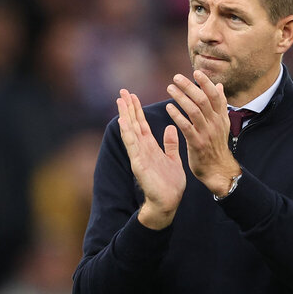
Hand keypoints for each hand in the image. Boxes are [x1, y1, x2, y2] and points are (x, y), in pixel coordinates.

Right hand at [117, 89, 185, 228]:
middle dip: (128, 108)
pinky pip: (133, 147)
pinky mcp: (139, 164)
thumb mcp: (172, 159)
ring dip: (125, 116)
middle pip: (133, 124)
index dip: (136, 110)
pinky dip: (128, 134)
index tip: (132, 95)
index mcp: (150, 147)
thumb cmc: (170, 184)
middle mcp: (142, 149)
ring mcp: (139, 156)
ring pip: (130, 132)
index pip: (141, 124)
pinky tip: (124, 123)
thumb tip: (170, 127)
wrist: (168, 202)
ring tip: (120, 101)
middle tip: (122, 91)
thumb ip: (170, 144)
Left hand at [166, 70, 240, 196]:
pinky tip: (168, 107)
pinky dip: (177, 115)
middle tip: (176, 77)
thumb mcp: (222, 124)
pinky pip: (186, 126)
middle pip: (203, 100)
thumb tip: (219, 86)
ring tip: (170, 88)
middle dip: (190, 86)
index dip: (206, 83)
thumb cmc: (216, 145)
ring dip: (181, 97)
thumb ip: (220, 105)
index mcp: (221, 117)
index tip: (196, 72)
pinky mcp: (197, 143)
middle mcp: (215, 123)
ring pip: (194, 110)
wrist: (218, 170)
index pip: (215, 95)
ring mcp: (206, 133)